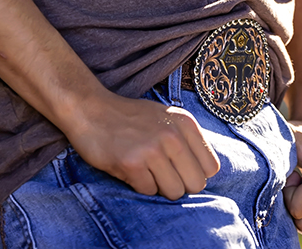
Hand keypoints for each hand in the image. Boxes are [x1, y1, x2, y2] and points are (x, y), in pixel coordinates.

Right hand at [65, 91, 220, 198]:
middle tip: (160, 173)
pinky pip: (148, 192)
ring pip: (174, 192)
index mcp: (184, 122)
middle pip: (196, 184)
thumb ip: (187, 142)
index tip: (178, 167)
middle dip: (179, 184)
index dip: (194, 173)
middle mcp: (173, 134)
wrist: (90, 109)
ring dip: (159, 187)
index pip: (210, 167)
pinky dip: (139, 185)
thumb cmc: (130, 119)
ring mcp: (152, 149)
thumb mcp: (165, 119)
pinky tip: (129, 168)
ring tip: (145, 169)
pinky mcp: (132, 163)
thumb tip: (204, 175)